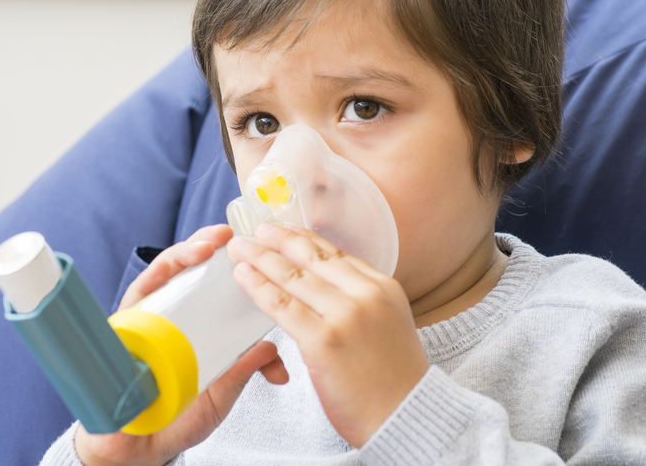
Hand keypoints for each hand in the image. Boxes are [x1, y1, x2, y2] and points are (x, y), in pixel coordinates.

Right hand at [74, 224, 288, 465]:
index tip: (252, 244)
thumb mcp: (222, 390)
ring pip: (163, 274)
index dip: (231, 259)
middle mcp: (172, 313)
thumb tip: (276, 357)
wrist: (141, 448)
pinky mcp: (124, 328)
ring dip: (184, 254)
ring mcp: (147, 318)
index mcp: (199, 323)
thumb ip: (245, 368)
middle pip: (189, 268)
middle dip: (207, 244)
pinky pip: (137, 295)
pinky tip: (170, 268)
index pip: (214, 281)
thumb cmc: (178, 414)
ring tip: (205, 247)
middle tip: (228, 235)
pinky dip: (153, 278)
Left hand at [227, 223, 428, 447]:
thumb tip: (324, 287)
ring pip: (293, 278)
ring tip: (239, 249)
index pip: (335, 254)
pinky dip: (258, 288)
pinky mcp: (324, 341)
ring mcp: (345, 316)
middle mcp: (366, 295)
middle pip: (312, 258)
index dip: (304, 239)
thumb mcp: (387, 324)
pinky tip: (243, 277)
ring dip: (261, 258)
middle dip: (279, 240)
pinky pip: (282, 306)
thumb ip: (360, 302)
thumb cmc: (394, 381)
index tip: (283, 230)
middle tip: (255, 229)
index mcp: (383, 288)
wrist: (406, 417)